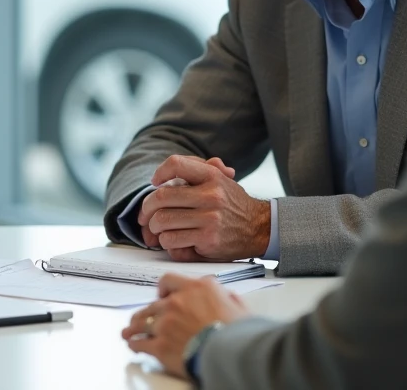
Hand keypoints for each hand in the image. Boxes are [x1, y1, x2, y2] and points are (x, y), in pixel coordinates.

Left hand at [122, 274, 247, 376]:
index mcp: (197, 289)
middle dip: (147, 312)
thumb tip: (225, 297)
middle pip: (152, 304)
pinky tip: (134, 345)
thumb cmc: (240, 333)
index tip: (161, 295)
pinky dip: (136, 344)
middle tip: (143, 317)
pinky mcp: (160, 344)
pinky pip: (140, 343)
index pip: (169, 280)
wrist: (234, 353)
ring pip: (141, 321)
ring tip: (130, 331)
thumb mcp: (239, 306)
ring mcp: (165, 323)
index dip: (163, 289)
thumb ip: (227, 297)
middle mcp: (177, 302)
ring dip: (135, 326)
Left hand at [137, 155, 268, 260]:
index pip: (176, 164)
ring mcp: (210, 219)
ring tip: (159, 229)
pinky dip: (167, 243)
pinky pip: (172, 241)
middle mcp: (211, 196)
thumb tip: (166, 173)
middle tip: (145, 214)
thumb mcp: (222, 179)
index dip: (159, 172)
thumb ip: (198, 168)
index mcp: (211, 176)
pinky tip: (173, 240)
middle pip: (161, 197)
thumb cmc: (233, 204)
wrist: (260, 228)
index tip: (155, 182)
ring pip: (162, 222)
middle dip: (147, 207)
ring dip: (155, 228)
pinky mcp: (208, 241)